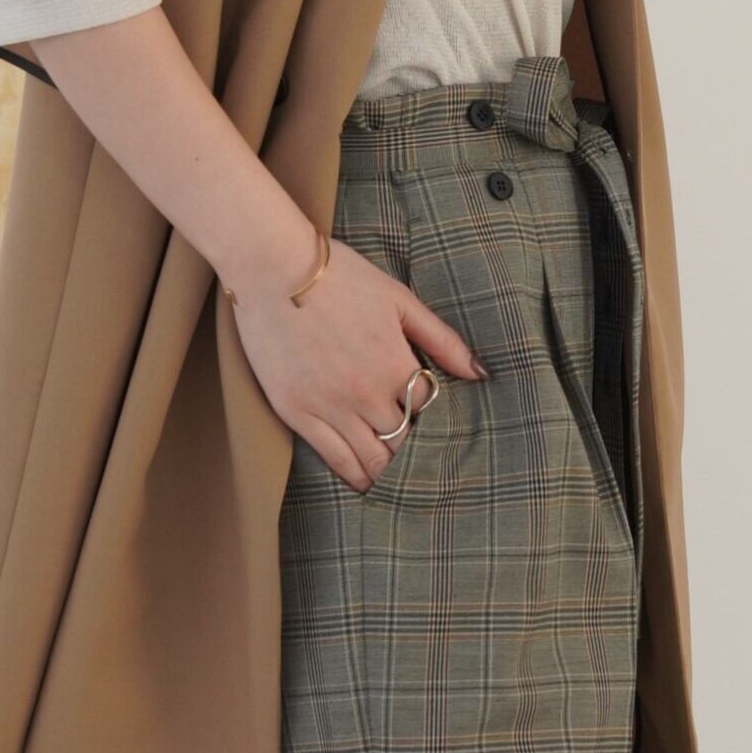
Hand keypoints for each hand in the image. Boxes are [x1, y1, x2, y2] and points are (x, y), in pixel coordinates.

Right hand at [232, 232, 484, 489]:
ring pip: (372, 460)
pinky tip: (365, 483)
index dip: (436, 418)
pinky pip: (333, 459)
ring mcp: (329, 407)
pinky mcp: (296, 412)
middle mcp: (366, 394)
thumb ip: (441, 340)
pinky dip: (354, 476)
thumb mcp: (399, 299)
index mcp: (395, 364)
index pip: (429, 410)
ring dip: (389, 471)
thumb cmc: (339, 277)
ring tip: (399, 478)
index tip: (436, 423)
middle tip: (424, 460)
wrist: (272, 269)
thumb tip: (479, 373)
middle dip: (416, 450)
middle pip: (404, 441)